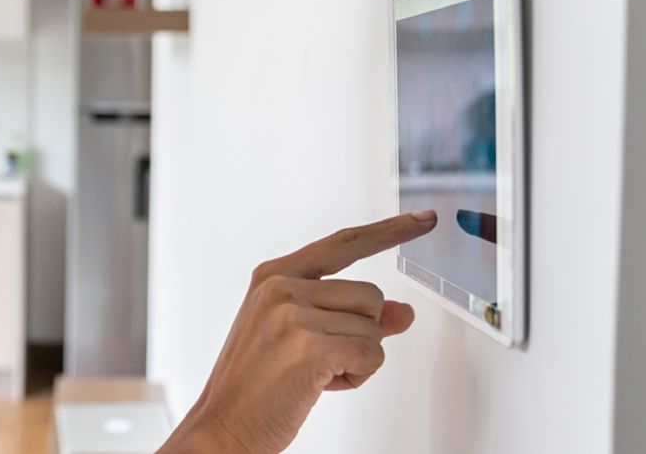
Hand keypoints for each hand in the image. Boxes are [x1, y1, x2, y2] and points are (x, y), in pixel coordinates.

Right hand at [157, 210, 437, 453]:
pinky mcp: (310, 345)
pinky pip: (372, 355)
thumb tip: (403, 312)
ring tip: (312, 374)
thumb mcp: (299, 338)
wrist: (222, 426)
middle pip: (370, 296)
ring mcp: (293, 313)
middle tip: (316, 361)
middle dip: (359, 335)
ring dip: (357, 359)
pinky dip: (356, 377)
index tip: (423, 219)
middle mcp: (280, 286)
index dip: (389, 231)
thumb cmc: (255, 386)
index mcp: (273, 276)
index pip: (343, 244)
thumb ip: (349, 317)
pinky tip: (319, 386)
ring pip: (374, 328)